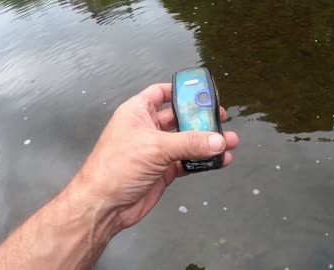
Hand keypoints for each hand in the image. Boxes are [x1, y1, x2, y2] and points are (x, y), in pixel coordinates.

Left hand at [79, 83, 238, 227]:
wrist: (104, 205)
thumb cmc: (115, 168)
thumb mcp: (155, 147)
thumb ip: (189, 142)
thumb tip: (216, 140)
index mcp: (138, 112)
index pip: (161, 92)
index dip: (181, 90)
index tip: (201, 92)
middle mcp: (147, 128)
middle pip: (180, 117)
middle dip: (201, 118)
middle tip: (221, 118)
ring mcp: (156, 150)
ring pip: (187, 141)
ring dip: (207, 142)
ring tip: (229, 141)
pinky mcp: (163, 170)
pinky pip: (188, 161)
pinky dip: (203, 161)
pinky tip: (218, 160)